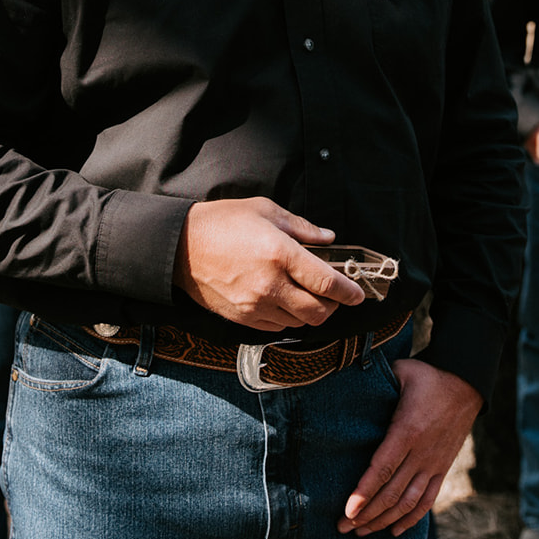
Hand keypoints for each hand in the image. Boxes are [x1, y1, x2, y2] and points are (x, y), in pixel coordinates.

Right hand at [173, 198, 364, 332]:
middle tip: (335, 294)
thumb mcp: (265, 210)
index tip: (358, 293)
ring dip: (310, 312)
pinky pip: (277, 327)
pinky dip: (288, 318)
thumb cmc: (223, 222)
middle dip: (334, 306)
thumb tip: (328, 238)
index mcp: (281, 254)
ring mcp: (256, 306)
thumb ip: (302, 227)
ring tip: (308, 296)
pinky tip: (284, 302)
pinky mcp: (243, 318)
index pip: (327, 283)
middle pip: (319, 311)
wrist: (180, 247)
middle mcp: (271, 285)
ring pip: (299, 322)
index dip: (349, 291)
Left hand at [338, 361, 481, 537]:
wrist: (466, 385)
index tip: (348, 511)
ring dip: (384, 520)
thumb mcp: (402, 372)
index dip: (364, 493)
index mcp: (407, 430)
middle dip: (366, 514)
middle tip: (343, 527)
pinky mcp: (442, 468)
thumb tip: (350, 375)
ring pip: (408, 502)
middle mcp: (421, 453)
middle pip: (391, 492)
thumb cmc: (428, 377)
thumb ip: (378, 378)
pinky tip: (394, 530)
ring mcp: (433, 464)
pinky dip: (411, 518)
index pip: (382, 468)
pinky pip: (427, 500)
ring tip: (362, 532)